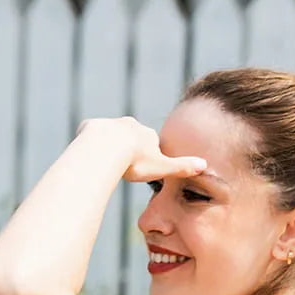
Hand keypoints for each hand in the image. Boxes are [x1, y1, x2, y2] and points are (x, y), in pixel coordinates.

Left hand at [76, 116, 206, 182]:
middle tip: (123, 167)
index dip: (146, 158)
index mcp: (147, 134)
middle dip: (128, 150)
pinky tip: (89, 156)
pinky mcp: (91, 126)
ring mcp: (110, 124)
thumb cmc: (135, 161)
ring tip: (105, 164)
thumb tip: (205, 166)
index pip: (149, 146)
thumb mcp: (162, 167)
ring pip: (109, 136)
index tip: (141, 170)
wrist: (107, 149)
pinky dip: (90, 144)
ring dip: (108, 148)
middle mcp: (129, 124)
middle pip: (130, 138)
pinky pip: (91, 135)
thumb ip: (182, 167)